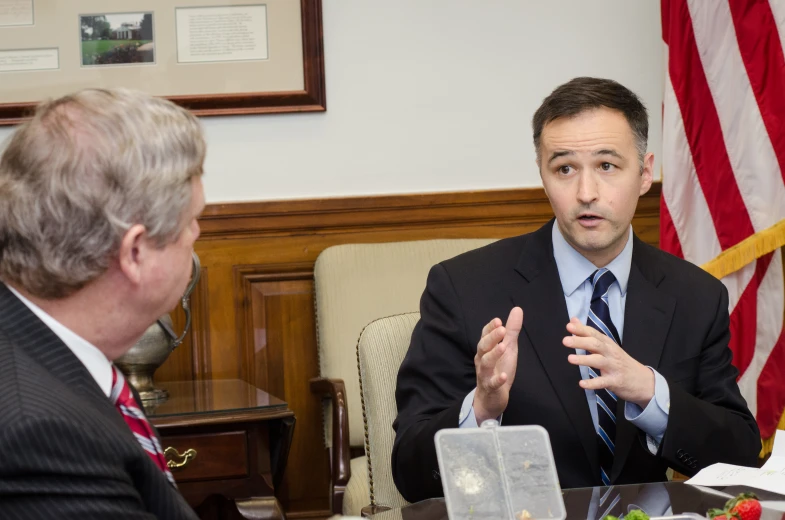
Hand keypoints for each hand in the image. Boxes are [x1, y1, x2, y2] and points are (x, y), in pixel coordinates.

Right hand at [473, 307, 523, 422]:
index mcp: (486, 349)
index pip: (485, 335)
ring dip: (494, 354)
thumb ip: (512, 330)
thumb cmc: (498, 368)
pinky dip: (498, 379)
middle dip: (492, 337)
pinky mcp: (490, 387)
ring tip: (503, 347)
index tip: (499, 321)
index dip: (490, 328)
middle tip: (502, 329)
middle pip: (483, 347)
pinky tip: (504, 376)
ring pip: (485, 363)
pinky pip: (492, 383)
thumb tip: (517, 309)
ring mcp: (485, 374)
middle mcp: (482, 359)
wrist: (491, 396)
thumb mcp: (508, 348)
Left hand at [563, 317, 653, 407]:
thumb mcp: (607, 346)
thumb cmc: (621, 362)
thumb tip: (573, 321)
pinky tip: (582, 383)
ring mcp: (614, 367)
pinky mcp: (615, 381)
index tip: (569, 327)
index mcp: (608, 344)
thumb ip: (588, 334)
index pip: (594, 334)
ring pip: (598, 361)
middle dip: (580, 342)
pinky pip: (603, 382)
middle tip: (565, 340)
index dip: (582, 330)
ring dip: (584, 359)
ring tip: (570, 358)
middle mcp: (611, 353)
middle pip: (596, 345)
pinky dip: (593, 383)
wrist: (644, 381)